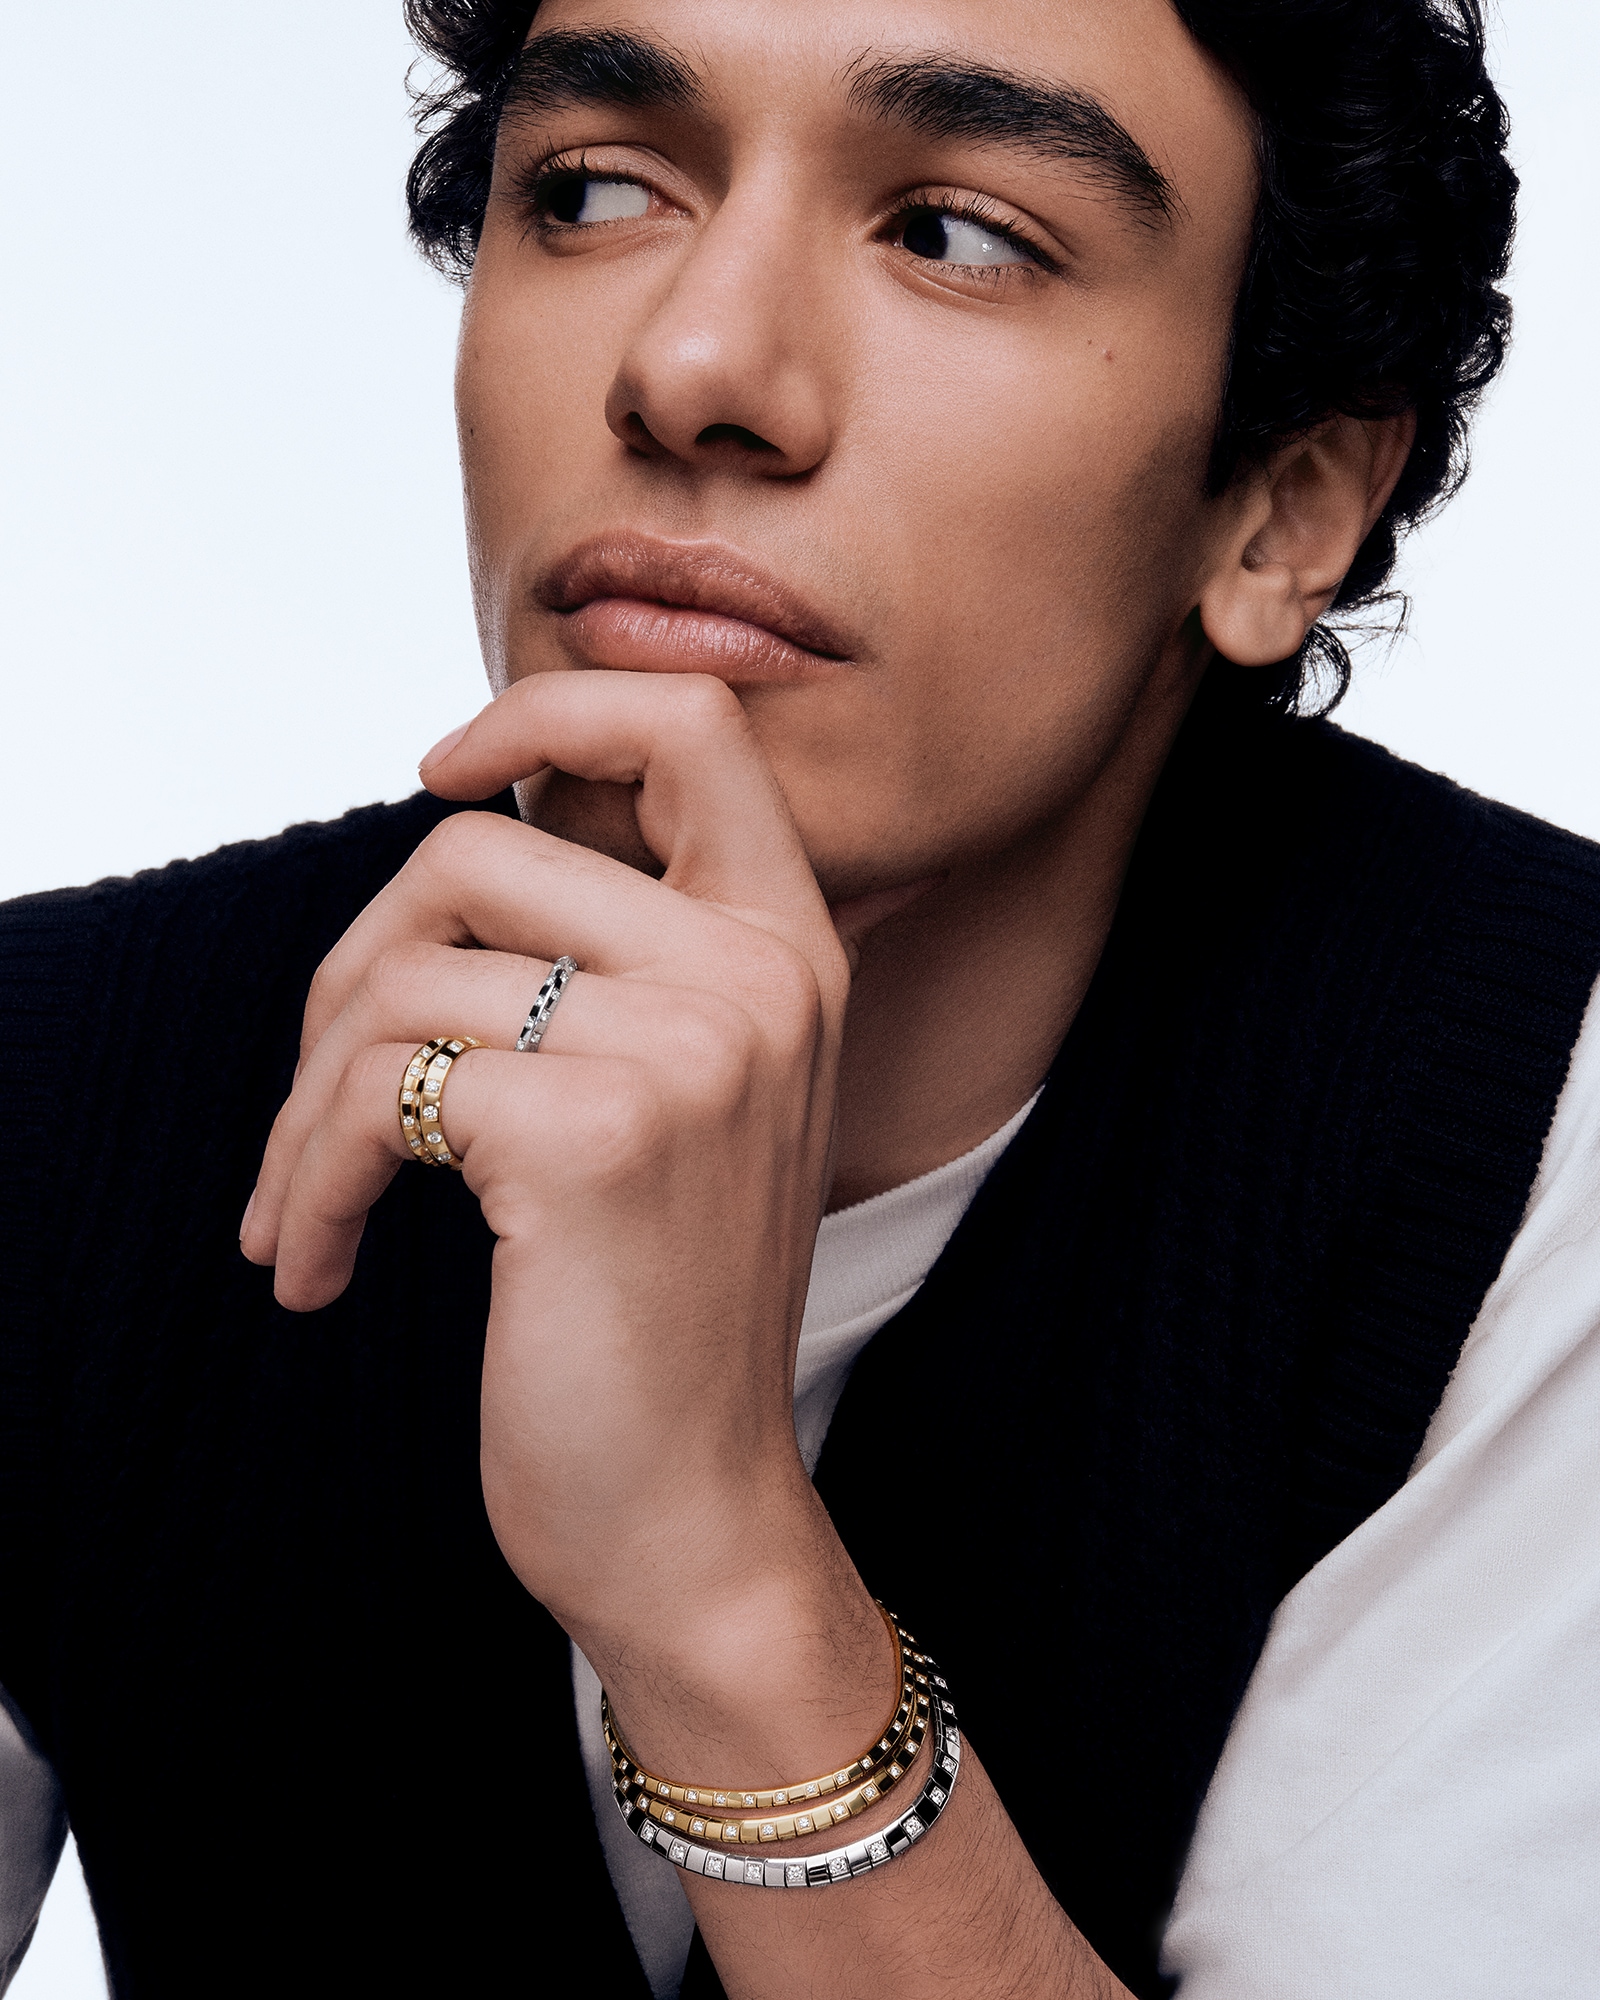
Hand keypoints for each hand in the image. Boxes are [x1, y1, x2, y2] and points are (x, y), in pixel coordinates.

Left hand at [241, 669, 892, 1775]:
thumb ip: (619, 963)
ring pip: (401, 976)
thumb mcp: (683, 1103)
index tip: (447, 767)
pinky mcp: (594, 1135)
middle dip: (348, 967)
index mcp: (787, 948)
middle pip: (475, 846)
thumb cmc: (660, 1307)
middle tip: (325, 1091)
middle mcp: (757, 975)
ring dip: (306, 1103)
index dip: (549, 704)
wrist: (694, 1511)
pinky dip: (311, 1176)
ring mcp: (689, 1047)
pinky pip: (378, 1090)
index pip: (691, 719)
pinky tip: (319, 1266)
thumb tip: (460, 834)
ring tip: (308, 1206)